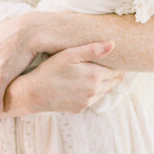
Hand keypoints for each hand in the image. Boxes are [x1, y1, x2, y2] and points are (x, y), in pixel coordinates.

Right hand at [6, 42, 124, 114]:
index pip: (117, 71)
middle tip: (115, 66)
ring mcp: (87, 102)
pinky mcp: (80, 109)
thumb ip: (92, 49)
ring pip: (105, 91)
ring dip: (106, 84)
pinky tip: (88, 85)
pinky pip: (94, 99)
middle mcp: (94, 91)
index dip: (119, 65)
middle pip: (113, 82)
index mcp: (94, 76)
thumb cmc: (49, 70)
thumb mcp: (69, 55)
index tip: (120, 60)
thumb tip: (113, 44)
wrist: (32, 94)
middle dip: (115, 74)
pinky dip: (95, 92)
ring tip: (102, 74)